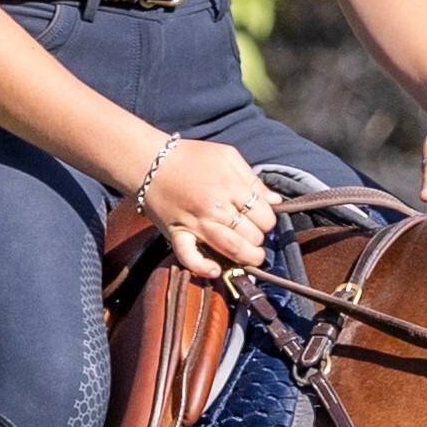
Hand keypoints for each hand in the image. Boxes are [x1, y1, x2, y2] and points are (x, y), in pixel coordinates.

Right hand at [143, 137, 280, 282]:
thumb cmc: (190, 157)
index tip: (261, 219)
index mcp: (230, 186)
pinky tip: (216, 270)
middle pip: (252, 235)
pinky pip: (190, 258)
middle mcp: (215, 207)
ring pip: (231, 249)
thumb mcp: (227, 156)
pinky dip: (203, 268)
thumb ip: (253, 179)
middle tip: (254, 234)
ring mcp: (196, 223)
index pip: (264, 215)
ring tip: (252, 257)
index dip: (268, 220)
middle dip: (258, 237)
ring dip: (247, 257)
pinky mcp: (177, 234)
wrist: (150, 161)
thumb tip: (276, 201)